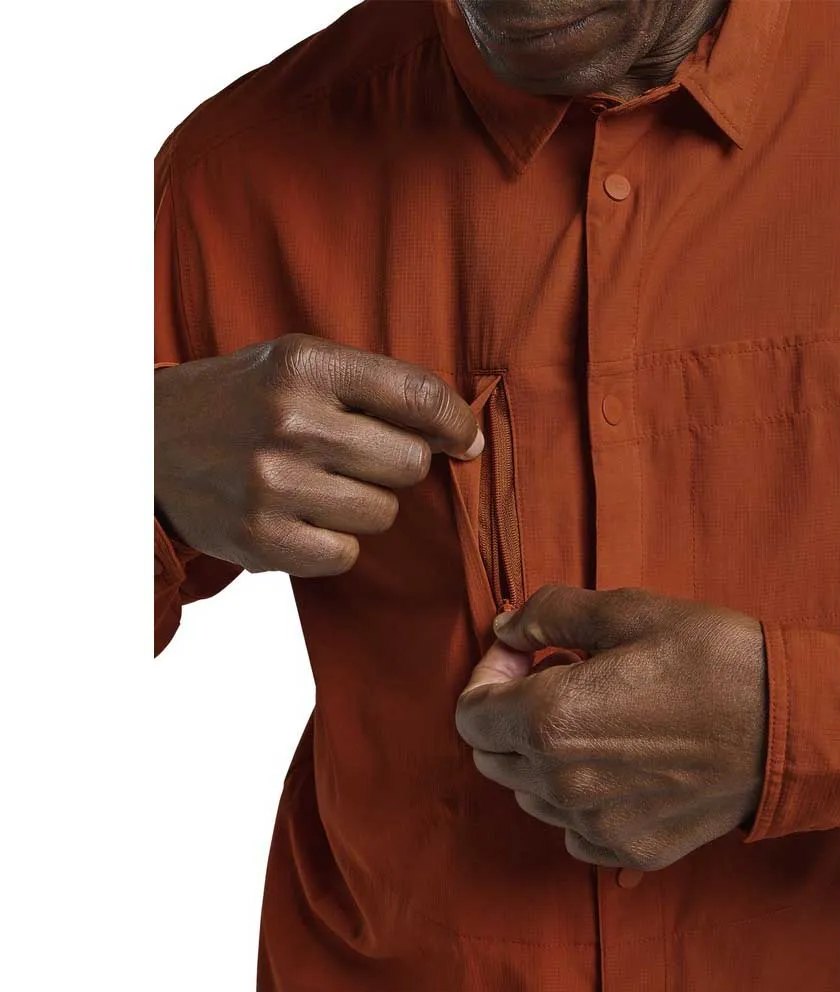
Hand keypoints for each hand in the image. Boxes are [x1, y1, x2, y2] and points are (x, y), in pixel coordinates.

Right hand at [154, 334, 482, 574]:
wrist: (146, 445)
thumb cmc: (240, 401)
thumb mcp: (294, 362)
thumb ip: (373, 386)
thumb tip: (462, 435)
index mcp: (306, 364)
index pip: (417, 394)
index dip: (456, 422)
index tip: (466, 440)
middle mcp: (290, 421)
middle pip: (410, 463)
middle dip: (397, 464)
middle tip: (357, 458)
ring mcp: (272, 484)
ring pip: (383, 514)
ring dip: (364, 505)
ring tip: (318, 485)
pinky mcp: (260, 539)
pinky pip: (346, 555)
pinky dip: (332, 543)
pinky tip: (299, 518)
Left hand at [455, 585, 766, 869]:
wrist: (794, 724)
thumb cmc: (714, 659)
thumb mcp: (629, 611)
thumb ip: (549, 614)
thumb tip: (506, 626)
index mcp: (552, 720)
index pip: (470, 715)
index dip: (487, 676)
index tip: (525, 654)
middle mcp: (563, 783)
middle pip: (490, 757)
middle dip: (507, 712)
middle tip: (554, 675)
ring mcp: (596, 824)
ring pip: (527, 793)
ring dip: (539, 752)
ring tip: (591, 714)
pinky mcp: (629, 847)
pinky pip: (571, 827)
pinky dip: (575, 795)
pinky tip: (613, 759)